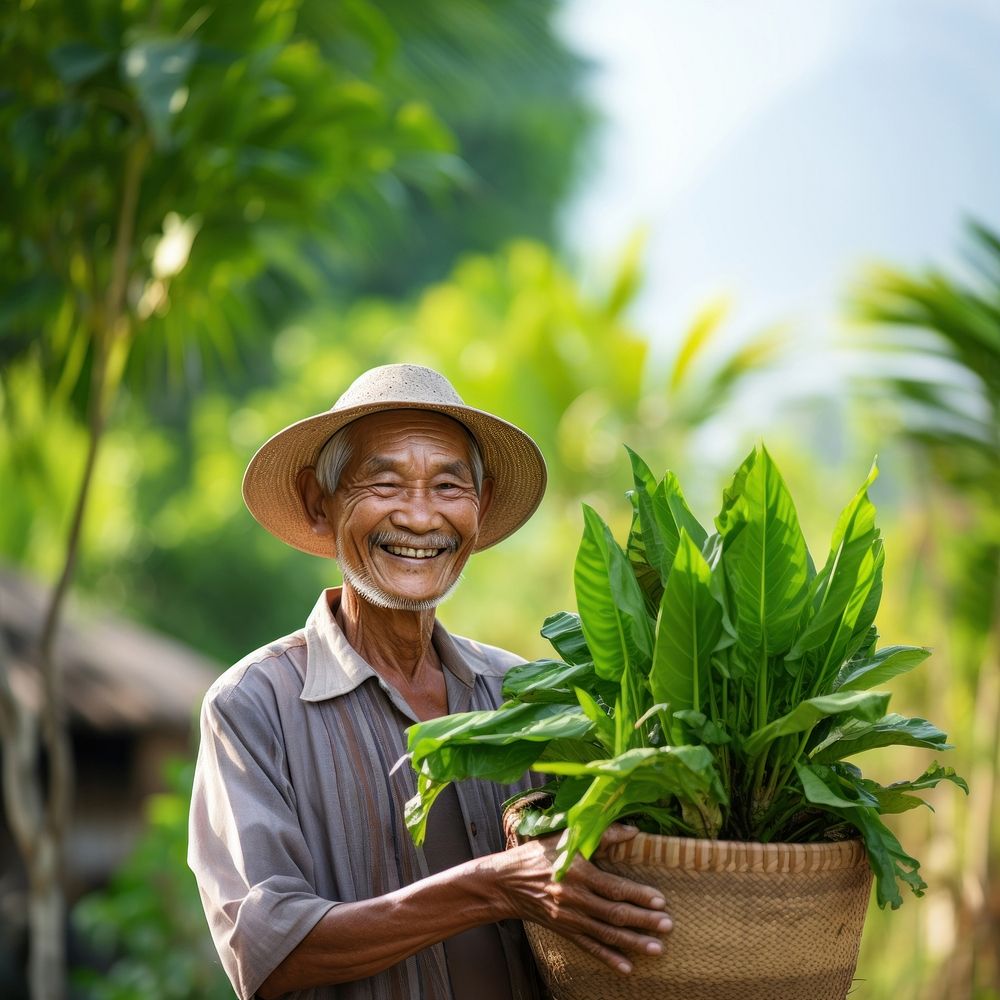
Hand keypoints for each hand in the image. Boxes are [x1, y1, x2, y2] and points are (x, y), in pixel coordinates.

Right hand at [490, 824, 671, 974]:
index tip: (661, 900)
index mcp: (578, 873)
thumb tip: (634, 830)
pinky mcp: (565, 931)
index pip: (614, 887)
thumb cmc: (539, 854)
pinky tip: (628, 968)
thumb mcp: (567, 837)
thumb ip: (603, 834)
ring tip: (658, 949)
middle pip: (615, 914)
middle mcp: (575, 899)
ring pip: (607, 934)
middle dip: (644, 921)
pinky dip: (609, 959)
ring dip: (634, 943)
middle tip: (669, 925)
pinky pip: (590, 947)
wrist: (507, 882)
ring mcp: (570, 918)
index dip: (638, 895)